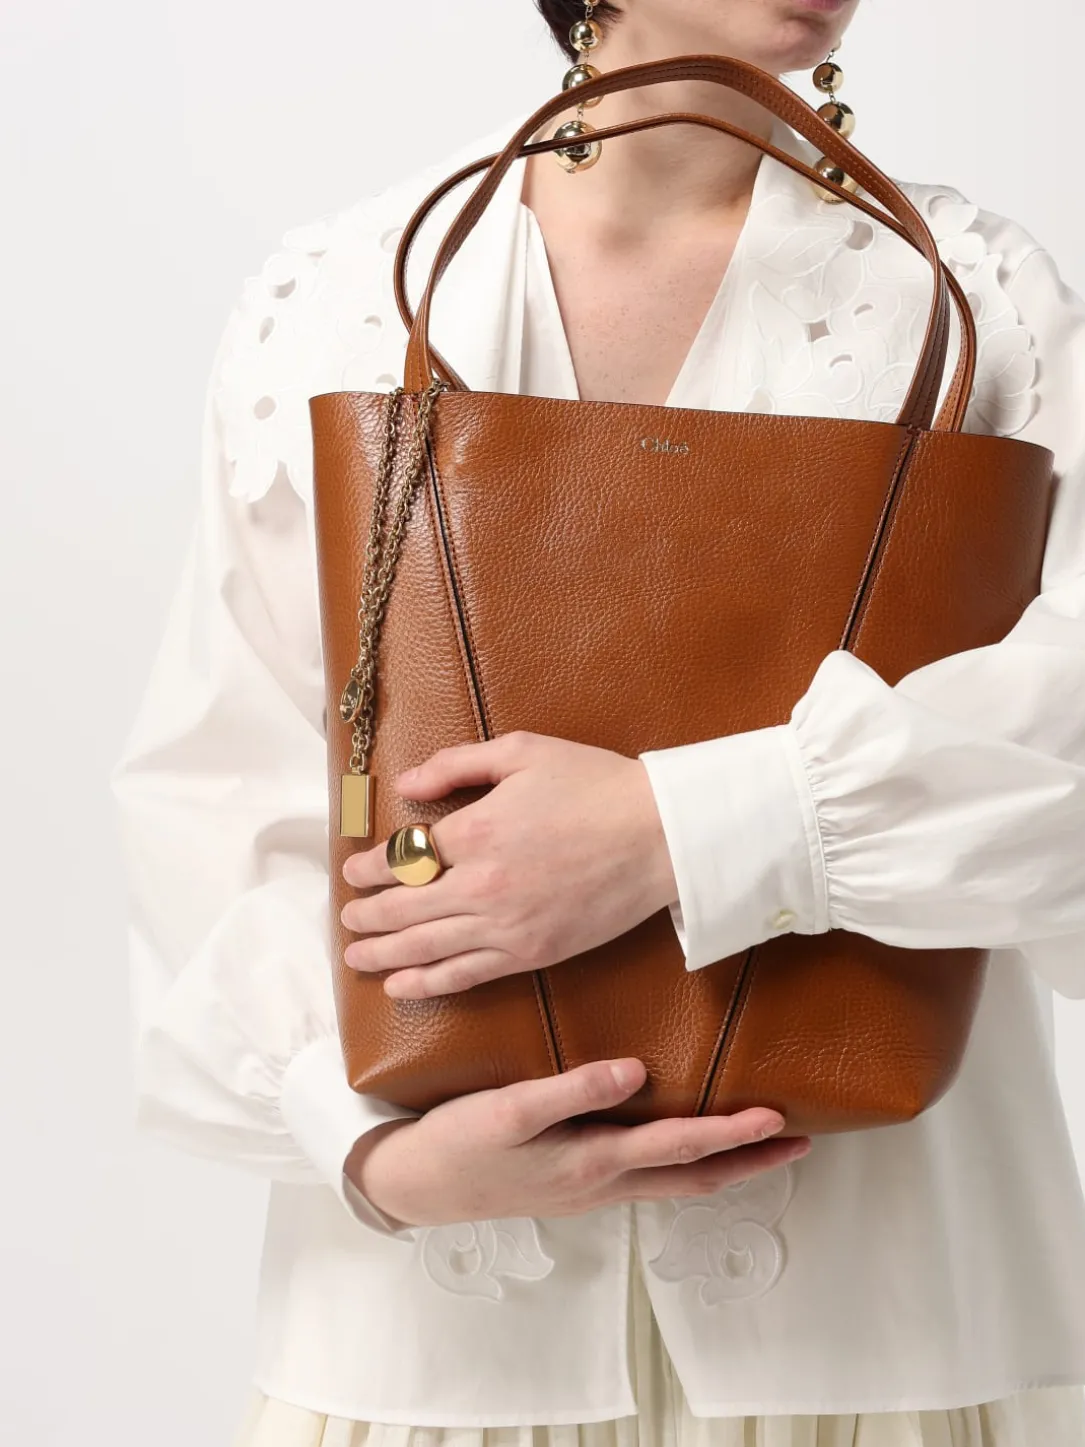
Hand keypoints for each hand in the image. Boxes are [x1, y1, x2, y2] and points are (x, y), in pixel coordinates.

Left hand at [340, 731, 678, 998]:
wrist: (660, 836)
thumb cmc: (595, 786)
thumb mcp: (522, 751)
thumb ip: (457, 764)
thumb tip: (406, 784)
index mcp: (476, 830)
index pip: (403, 857)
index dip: (370, 869)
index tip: (356, 872)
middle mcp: (482, 884)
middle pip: (402, 909)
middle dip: (366, 916)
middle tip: (346, 918)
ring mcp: (506, 926)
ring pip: (425, 948)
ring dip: (383, 955)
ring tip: (357, 957)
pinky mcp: (531, 954)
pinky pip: (467, 975)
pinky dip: (428, 983)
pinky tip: (402, 986)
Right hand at [344, 1057, 811, 1228]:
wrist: (415, 1187)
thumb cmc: (459, 1144)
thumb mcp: (509, 1111)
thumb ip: (572, 1090)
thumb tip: (634, 1071)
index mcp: (592, 1163)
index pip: (680, 1149)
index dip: (732, 1135)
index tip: (778, 1118)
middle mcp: (601, 1183)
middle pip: (693, 1177)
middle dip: (749, 1163)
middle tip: (800, 1144)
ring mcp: (590, 1188)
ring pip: (673, 1181)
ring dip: (722, 1166)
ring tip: (758, 1146)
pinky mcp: (574, 1182)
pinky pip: (647, 1176)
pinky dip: (682, 1164)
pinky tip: (682, 1146)